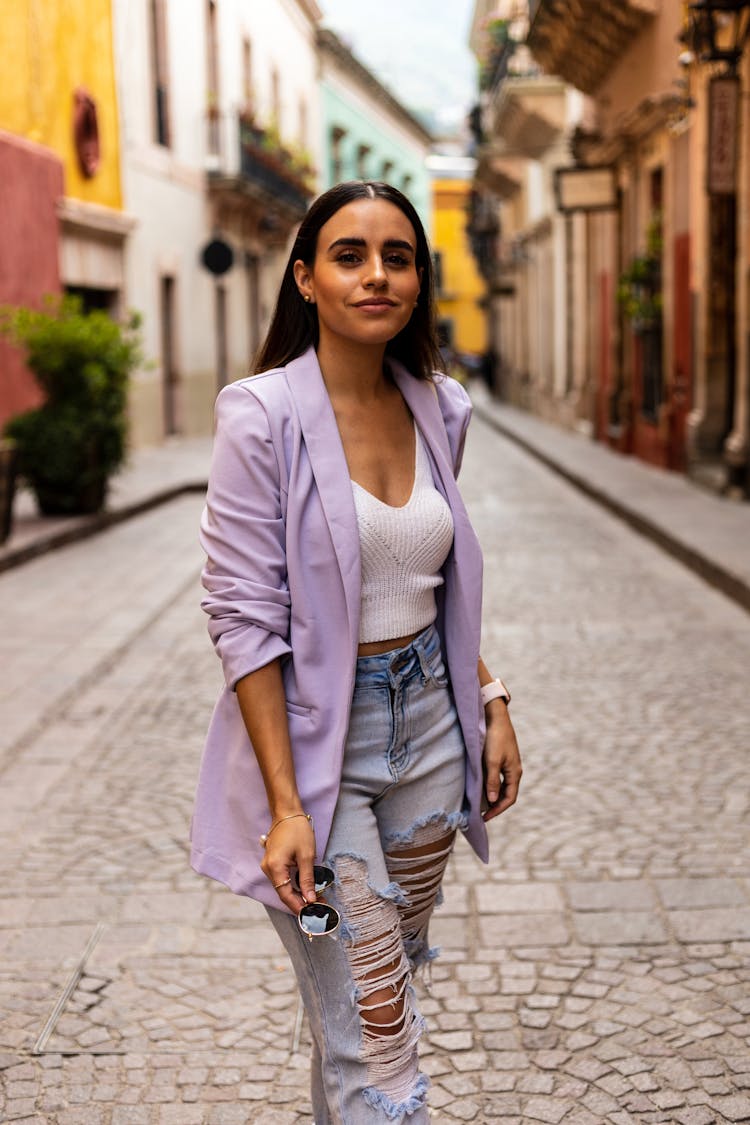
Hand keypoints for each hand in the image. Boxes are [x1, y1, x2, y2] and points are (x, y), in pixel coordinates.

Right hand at [260, 817, 316, 912]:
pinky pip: (282, 879)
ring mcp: (268, 865)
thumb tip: (309, 899)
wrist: (287, 813)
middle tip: (318, 906)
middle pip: (283, 892)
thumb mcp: (306, 855)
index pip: (285, 895)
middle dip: (300, 901)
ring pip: (282, 887)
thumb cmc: (297, 830)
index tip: (311, 915)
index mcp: (275, 868)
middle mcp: (268, 869)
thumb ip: (307, 879)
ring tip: (315, 898)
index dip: (298, 907)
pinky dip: (293, 885)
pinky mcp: (272, 862)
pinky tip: (305, 888)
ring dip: (297, 894)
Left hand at [482, 705, 521, 821]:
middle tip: (481, 813)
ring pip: (502, 786)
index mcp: (514, 773)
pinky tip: (481, 787)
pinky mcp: (502, 758)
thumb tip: (492, 800)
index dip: (497, 810)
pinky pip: (498, 777)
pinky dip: (491, 785)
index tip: (484, 817)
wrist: (495, 717)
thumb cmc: (494, 738)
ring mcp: (509, 764)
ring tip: (480, 803)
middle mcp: (514, 771)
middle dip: (495, 805)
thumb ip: (492, 781)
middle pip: (506, 794)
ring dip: (493, 796)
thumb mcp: (492, 761)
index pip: (509, 799)